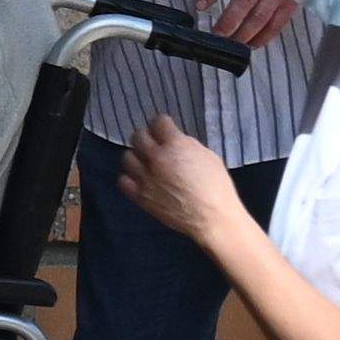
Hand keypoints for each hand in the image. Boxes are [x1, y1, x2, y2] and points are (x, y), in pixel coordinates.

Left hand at [112, 115, 249, 242]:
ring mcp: (145, 177)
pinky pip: (123, 180)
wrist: (212, 217)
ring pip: (127, 157)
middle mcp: (156, 158)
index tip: (163, 127)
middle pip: (138, 136)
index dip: (161, 123)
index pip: (158, 122)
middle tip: (153, 142)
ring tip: (145, 161)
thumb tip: (174, 140)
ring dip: (136, 156)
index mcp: (176, 145)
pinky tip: (139, 178)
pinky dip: (130, 177)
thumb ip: (186, 145)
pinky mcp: (140, 196)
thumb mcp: (207, 156)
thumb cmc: (216, 186)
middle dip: (146, 136)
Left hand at [185, 0, 293, 46]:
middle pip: (244, 2)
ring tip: (232, 43)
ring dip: (245, 33)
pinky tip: (253, 44)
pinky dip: (266, 36)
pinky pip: (278, 22)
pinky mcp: (291, 2)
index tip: (199, 6)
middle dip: (229, 21)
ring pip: (261, 16)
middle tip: (216, 34)